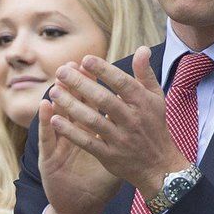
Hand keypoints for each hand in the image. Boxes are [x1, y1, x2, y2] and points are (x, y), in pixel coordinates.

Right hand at [38, 69, 118, 213]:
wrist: (81, 205)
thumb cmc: (99, 180)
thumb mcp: (114, 156)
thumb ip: (125, 133)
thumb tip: (143, 113)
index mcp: (88, 130)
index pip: (90, 102)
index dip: (92, 85)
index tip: (94, 67)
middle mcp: (70, 134)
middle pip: (72, 104)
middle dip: (72, 86)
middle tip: (71, 67)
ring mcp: (58, 145)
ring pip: (57, 118)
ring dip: (57, 100)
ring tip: (56, 82)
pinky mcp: (49, 158)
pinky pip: (48, 139)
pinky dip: (47, 125)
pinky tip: (48, 112)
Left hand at [47, 47, 188, 213]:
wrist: (159, 166)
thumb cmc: (154, 126)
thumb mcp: (156, 98)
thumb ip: (145, 74)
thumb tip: (143, 48)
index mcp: (142, 103)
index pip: (121, 83)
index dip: (103, 70)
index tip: (84, 59)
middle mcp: (132, 120)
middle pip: (103, 99)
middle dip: (81, 84)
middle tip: (61, 71)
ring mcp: (120, 139)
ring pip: (92, 120)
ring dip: (71, 106)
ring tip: (54, 92)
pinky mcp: (109, 156)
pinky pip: (87, 143)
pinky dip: (71, 132)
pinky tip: (55, 120)